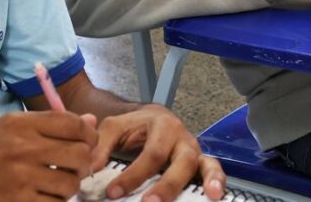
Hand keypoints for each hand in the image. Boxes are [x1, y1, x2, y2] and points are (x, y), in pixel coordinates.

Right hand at [0, 110, 97, 200]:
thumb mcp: (9, 127)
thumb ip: (49, 123)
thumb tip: (91, 122)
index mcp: (21, 124)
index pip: (73, 124)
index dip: (89, 134)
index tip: (88, 142)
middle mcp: (23, 148)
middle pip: (79, 154)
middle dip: (84, 163)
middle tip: (75, 167)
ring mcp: (21, 178)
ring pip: (71, 184)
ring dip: (69, 186)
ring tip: (56, 184)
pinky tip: (44, 196)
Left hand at [91, 104, 225, 200]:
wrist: (150, 118)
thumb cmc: (132, 126)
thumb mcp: (113, 128)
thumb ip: (100, 146)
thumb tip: (92, 168)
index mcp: (162, 125)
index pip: (150, 154)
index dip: (133, 175)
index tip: (113, 193)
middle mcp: (182, 138)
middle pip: (180, 162)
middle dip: (167, 185)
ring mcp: (194, 151)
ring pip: (205, 164)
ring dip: (209, 180)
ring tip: (212, 196)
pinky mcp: (200, 162)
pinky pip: (213, 169)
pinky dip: (218, 180)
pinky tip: (217, 195)